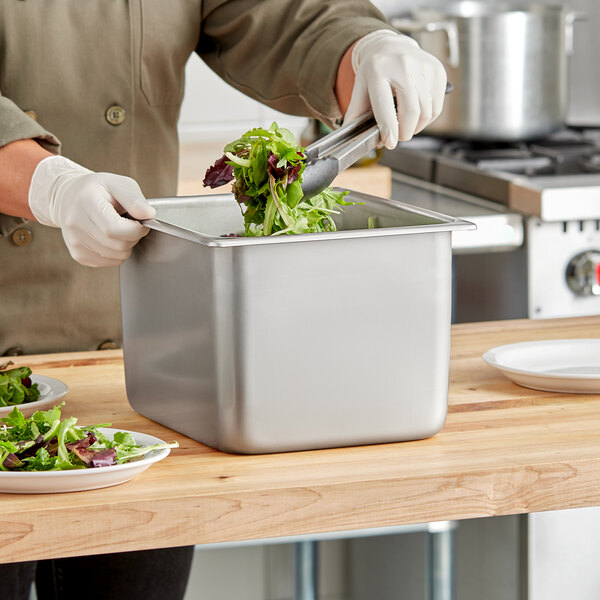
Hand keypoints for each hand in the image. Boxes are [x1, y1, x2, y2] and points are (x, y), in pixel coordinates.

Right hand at [28, 156, 155, 266]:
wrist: (68, 197)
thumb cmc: (97, 189)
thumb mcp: (118, 183)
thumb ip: (134, 199)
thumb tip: (149, 215)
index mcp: (86, 202)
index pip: (114, 229)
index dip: (136, 229)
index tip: (141, 223)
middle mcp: (76, 223)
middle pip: (118, 245)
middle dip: (133, 237)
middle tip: (130, 224)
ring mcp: (75, 241)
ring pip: (116, 256)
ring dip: (125, 245)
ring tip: (118, 229)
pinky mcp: (78, 255)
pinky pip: (109, 261)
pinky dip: (116, 253)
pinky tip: (110, 238)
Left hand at [344, 30, 446, 148]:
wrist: (390, 46)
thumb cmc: (374, 72)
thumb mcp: (359, 89)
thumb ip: (356, 115)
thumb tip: (357, 139)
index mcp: (377, 70)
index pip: (385, 106)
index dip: (389, 129)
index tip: (390, 143)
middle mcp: (401, 64)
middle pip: (411, 111)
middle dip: (406, 132)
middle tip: (400, 136)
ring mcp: (422, 65)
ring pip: (426, 111)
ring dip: (417, 127)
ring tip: (407, 125)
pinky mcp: (437, 70)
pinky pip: (437, 106)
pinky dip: (428, 118)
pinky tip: (418, 114)